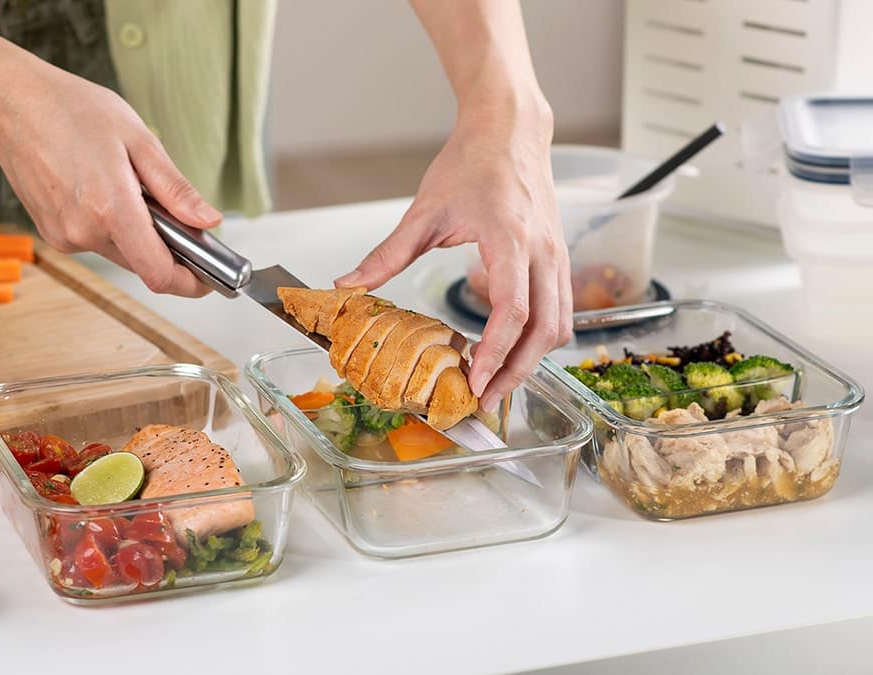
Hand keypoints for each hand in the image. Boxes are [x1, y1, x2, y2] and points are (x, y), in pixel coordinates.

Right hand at [0, 67, 220, 296]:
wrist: (12, 105)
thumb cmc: (71, 111)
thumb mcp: (138, 140)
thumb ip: (175, 189)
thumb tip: (208, 221)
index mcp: (110, 209)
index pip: (158, 273)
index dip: (190, 282)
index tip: (209, 279)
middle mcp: (83, 232)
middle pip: (142, 263)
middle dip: (167, 248)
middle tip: (175, 213)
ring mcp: (63, 237)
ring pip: (120, 252)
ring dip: (137, 233)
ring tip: (128, 186)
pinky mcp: (52, 234)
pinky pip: (95, 241)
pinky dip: (110, 226)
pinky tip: (102, 190)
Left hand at [334, 102, 570, 410]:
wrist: (510, 129)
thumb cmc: (471, 162)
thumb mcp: (424, 209)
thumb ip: (388, 253)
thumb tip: (349, 285)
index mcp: (510, 238)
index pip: (512, 310)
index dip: (496, 352)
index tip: (476, 380)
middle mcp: (542, 250)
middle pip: (545, 329)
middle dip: (518, 371)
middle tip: (486, 399)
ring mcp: (557, 255)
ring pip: (560, 324)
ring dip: (534, 360)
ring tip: (498, 383)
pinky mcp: (560, 257)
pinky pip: (562, 309)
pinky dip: (541, 338)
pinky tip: (513, 351)